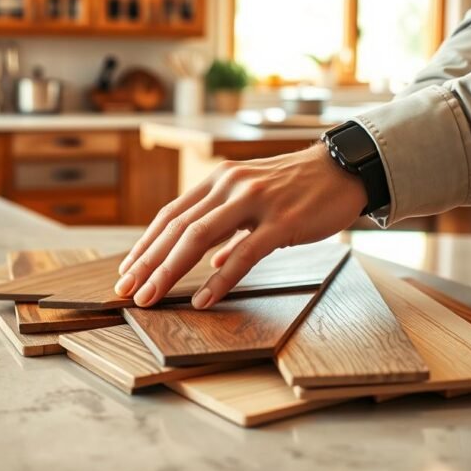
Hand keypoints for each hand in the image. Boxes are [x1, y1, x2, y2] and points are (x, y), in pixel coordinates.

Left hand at [114, 143, 367, 308]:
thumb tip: (211, 260)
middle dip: (147, 262)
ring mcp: (255, 202)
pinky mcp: (281, 222)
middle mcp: (230, 185)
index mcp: (220, 179)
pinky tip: (203, 300)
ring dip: (169, 271)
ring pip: (199, 238)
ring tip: (150, 298)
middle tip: (126, 290)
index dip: (145, 245)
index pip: (171, 214)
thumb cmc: (298, 188)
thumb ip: (228, 225)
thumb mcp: (254, 198)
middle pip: (177, 227)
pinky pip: (243, 254)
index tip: (127, 271)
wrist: (344, 171)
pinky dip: (219, 280)